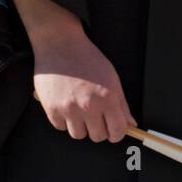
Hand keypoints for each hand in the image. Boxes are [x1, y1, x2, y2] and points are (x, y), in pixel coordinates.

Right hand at [13, 0, 136, 142]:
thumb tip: (130, 123)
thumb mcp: (111, 77)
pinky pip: (61, 127)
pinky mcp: (51, 109)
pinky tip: (65, 104)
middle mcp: (89, 105)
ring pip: (78, 135)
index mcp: (108, 96)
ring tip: (79, 109)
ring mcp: (69, 108)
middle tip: (95, 116)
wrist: (60, 44)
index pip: (117, 131)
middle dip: (98, 129)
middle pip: (98, 137)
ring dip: (80, 126)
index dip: (117, 134)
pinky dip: (64, 120)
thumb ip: (121, 104)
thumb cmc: (88, 58)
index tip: (113, 131)